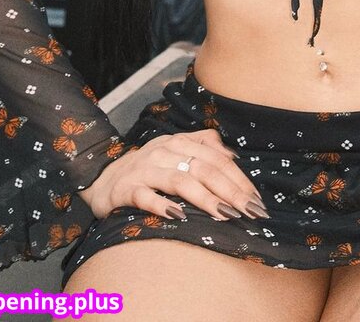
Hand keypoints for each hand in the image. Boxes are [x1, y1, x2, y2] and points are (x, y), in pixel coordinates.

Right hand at [76, 128, 268, 223]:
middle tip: (250, 211)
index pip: (217, 159)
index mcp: (180, 142)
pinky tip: (179, 216)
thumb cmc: (148, 168)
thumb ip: (203, 146)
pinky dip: (163, 205)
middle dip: (231, 190)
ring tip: (226, 214)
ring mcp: (145, 170)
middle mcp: (164, 152)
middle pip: (204, 168)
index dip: (239, 178)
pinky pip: (146, 197)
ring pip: (180, 181)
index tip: (256, 200)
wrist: (103, 178)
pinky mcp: (126, 189)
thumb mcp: (175, 151)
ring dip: (206, 198)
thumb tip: (233, 157)